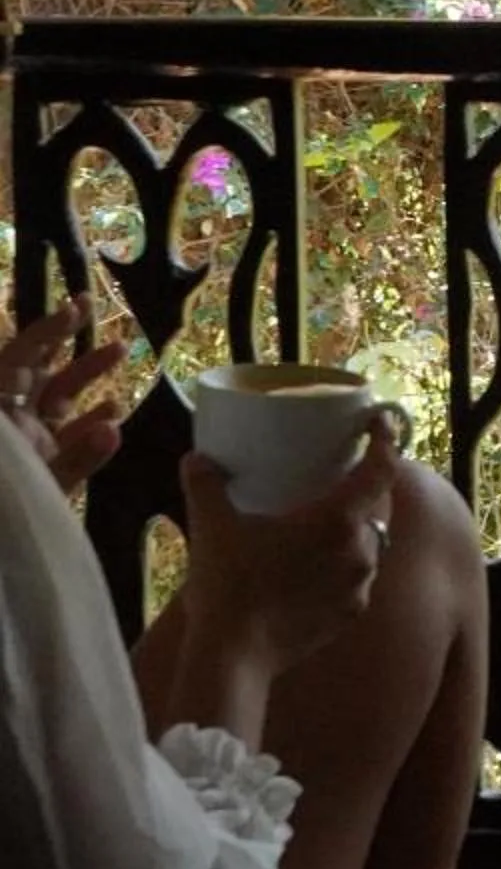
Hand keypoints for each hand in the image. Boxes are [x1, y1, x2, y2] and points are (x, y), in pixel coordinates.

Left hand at [0, 300, 124, 499]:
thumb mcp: (38, 486)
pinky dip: (90, 425)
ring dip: (86, 376)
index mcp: (1, 420)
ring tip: (120, 350)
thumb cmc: (7, 515)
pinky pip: (67, 441)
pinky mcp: (40, 471)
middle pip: (35, 374)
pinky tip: (114, 416)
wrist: (2, 561)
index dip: (47, 332)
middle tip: (91, 307)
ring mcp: (26, 449)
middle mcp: (11, 427)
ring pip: (55, 402)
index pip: (18, 362)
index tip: (78, 309)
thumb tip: (114, 426)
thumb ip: (74, 461)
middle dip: (65, 341)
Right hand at [176, 422, 396, 676]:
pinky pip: (357, 580)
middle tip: (338, 479)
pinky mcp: (351, 614)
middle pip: (377, 507)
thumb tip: (197, 457)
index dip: (386, 440)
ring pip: (370, 545)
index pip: (381, 469)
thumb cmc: (227, 584)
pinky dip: (342, 569)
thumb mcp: (212, 527)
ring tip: (322, 527)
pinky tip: (315, 570)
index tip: (381, 422)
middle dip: (363, 490)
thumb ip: (206, 485)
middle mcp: (361, 550)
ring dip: (352, 533)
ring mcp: (360, 585)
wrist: (232, 655)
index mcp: (338, 519)